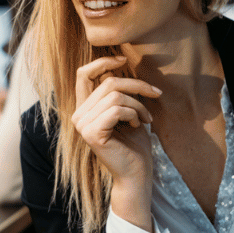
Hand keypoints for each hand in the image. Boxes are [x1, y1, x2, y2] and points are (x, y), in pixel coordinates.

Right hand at [70, 56, 160, 229]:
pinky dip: (133, 114)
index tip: (123, 58)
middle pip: (108, 82)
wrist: (136, 174)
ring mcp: (82, 125)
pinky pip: (117, 110)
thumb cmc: (134, 144)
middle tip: (156, 94)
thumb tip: (121, 65)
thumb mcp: (127, 111)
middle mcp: (78, 115)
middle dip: (136, 85)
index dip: (102, 62)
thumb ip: (119, 92)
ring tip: (146, 118)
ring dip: (138, 104)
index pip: (83, 74)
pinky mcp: (92, 133)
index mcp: (84, 108)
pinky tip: (138, 126)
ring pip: (115, 96)